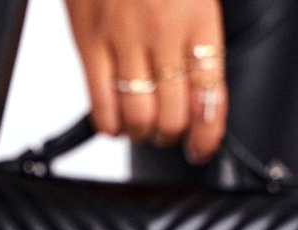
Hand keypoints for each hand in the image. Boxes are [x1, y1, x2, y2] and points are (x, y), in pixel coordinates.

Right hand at [64, 0, 227, 162]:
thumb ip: (198, 32)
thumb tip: (199, 88)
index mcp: (197, 15)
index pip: (209, 93)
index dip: (207, 133)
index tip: (202, 147)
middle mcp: (162, 31)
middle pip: (173, 115)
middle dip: (172, 134)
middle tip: (167, 130)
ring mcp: (122, 39)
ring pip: (137, 118)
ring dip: (141, 133)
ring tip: (141, 125)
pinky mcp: (88, 42)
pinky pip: (99, 105)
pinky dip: (110, 125)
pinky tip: (115, 120)